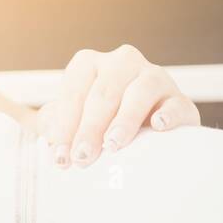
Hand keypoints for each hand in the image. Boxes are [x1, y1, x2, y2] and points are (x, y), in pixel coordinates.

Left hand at [41, 44, 200, 168]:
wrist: (142, 138)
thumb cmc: (94, 131)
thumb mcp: (69, 126)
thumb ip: (52, 126)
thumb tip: (42, 138)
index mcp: (90, 66)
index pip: (75, 90)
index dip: (65, 124)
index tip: (60, 158)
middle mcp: (122, 63)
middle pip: (104, 91)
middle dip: (89, 128)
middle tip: (82, 159)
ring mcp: (154, 77)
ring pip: (140, 90)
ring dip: (124, 120)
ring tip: (113, 145)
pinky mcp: (180, 99)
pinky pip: (176, 103)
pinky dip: (168, 114)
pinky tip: (158, 128)